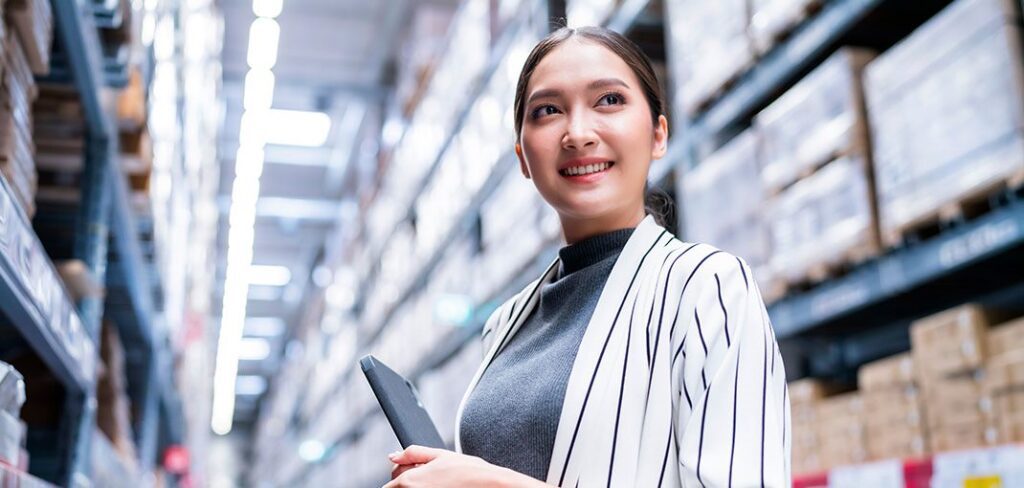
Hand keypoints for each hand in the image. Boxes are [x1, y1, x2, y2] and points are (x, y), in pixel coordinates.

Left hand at [384, 445, 549, 487]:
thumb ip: (413, 453)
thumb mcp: (440, 455)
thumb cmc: (468, 472)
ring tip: (438, 484)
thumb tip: (394, 455)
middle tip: (430, 478)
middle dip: (407, 482)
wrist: (490, 486)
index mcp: (409, 481)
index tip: (414, 473)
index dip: (400, 476)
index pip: (389, 483)